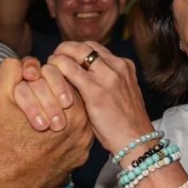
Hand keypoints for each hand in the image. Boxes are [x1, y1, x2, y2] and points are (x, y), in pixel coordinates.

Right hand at [0, 59, 92, 187]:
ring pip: (75, 124)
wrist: (4, 179)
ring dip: (60, 118)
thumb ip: (12, 72)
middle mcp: (84, 130)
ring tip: (41, 120)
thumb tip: (25, 64)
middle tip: (39, 106)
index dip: (49, 81)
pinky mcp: (76, 164)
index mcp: (72, 110)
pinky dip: (62, 140)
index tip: (37, 85)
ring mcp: (82, 149)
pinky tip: (45, 140)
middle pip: (74, 105)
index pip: (69, 84)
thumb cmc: (3, 138)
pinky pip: (73, 144)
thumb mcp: (1, 97)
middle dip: (55, 101)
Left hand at [48, 41, 152, 156]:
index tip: (66, 59)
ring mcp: (107, 76)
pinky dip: (57, 69)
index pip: (95, 47)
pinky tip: (50, 79)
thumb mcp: (119, 95)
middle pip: (84, 45)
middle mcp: (117, 66)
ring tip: (50, 68)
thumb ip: (104, 82)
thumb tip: (80, 78)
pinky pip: (69, 69)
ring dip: (59, 57)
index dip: (77, 50)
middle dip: (65, 49)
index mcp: (124, 66)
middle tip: (54, 60)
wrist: (137, 142)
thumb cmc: (124, 125)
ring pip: (76, 52)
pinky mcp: (95, 90)